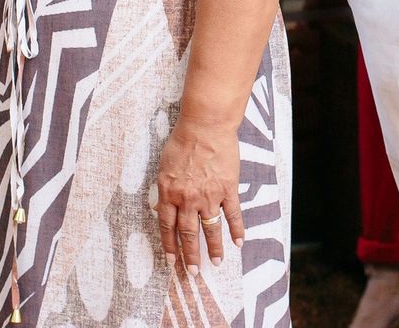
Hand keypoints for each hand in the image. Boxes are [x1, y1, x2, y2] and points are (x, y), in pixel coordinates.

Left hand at [156, 116, 245, 276]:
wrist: (205, 126)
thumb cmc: (183, 141)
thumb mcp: (164, 167)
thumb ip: (164, 189)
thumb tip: (159, 208)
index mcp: (169, 193)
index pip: (167, 227)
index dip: (170, 246)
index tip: (172, 262)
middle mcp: (188, 199)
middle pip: (188, 233)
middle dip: (190, 256)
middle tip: (193, 273)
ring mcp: (209, 195)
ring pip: (211, 228)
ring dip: (214, 248)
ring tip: (217, 263)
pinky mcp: (227, 189)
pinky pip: (232, 214)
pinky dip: (236, 229)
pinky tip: (239, 242)